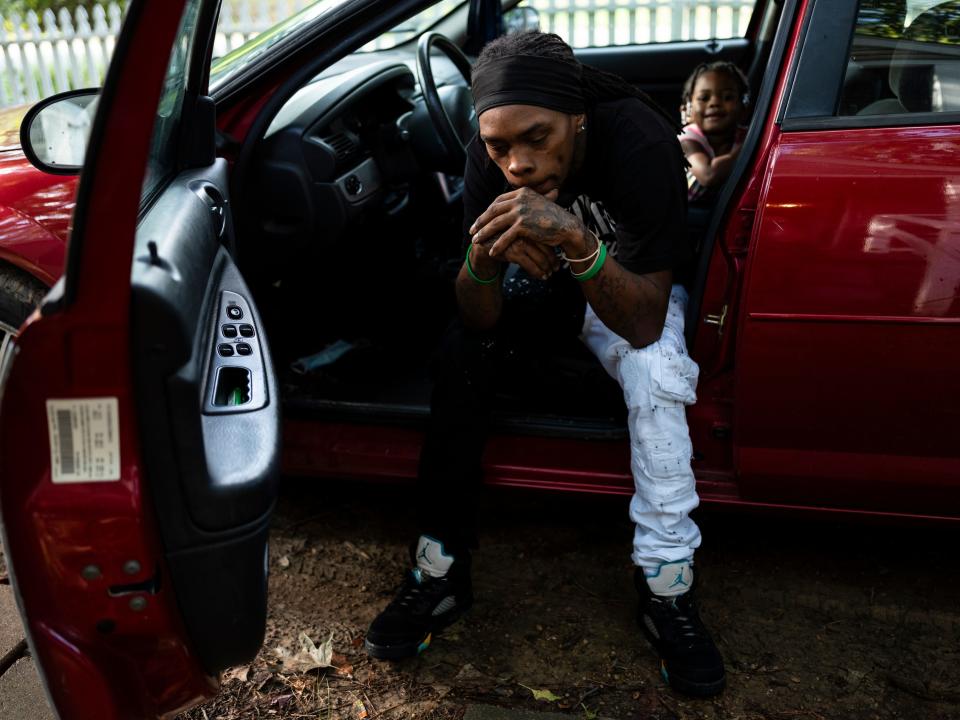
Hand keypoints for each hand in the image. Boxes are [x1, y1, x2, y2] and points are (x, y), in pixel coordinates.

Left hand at [469, 187, 584, 278]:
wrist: (567, 226)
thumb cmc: (554, 217)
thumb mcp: (538, 203)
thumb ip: (525, 201)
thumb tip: (513, 202)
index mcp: (522, 192)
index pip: (499, 201)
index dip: (488, 211)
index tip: (481, 219)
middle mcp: (520, 199)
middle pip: (494, 211)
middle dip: (481, 221)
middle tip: (472, 230)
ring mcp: (521, 211)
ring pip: (496, 223)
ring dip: (484, 233)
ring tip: (476, 241)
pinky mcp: (523, 225)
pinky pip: (506, 236)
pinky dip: (498, 245)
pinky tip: (493, 252)